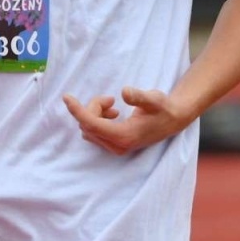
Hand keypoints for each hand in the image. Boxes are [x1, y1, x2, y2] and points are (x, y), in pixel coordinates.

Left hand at [62, 87, 191, 154]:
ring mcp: (115, 148)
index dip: (77, 110)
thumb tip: (124, 93)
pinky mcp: (114, 145)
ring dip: (95, 113)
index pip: (91, 124)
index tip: (67, 97)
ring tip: (113, 105)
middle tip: (110, 99)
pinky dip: (97, 119)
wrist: (173, 120)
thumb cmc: (163, 108)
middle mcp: (118, 146)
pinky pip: (94, 131)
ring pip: (89, 128)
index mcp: (125, 136)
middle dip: (93, 108)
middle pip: (88, 125)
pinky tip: (113, 112)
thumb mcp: (154, 99)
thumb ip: (139, 96)